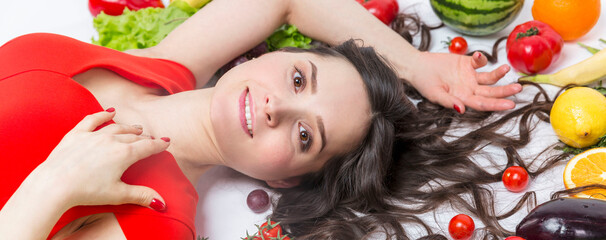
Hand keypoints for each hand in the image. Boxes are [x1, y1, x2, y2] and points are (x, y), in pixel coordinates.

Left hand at [36, 109, 169, 210]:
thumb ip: (142, 195)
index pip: (148, 147)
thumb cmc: (86, 191)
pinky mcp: (76, 134)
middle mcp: (111, 140)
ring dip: (128, 127)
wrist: (54, 184)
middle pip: (133, 137)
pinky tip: (110, 111)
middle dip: (144, 137)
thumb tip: (162, 204)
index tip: (167, 142)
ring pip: (116, 127)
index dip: (159, 144)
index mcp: (124, 154)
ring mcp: (93, 135)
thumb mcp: (118, 195)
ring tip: (136, 128)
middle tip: (151, 139)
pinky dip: (102, 115)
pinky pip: (92, 120)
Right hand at [407, 51, 521, 113]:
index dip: (496, 105)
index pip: (483, 104)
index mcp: (463, 98)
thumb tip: (461, 109)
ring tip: (506, 69)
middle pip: (491, 92)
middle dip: (504, 91)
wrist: (417, 66)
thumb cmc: (423, 82)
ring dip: (499, 74)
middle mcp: (469, 89)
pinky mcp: (468, 63)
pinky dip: (482, 58)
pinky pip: (480, 62)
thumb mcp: (434, 94)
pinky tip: (478, 55)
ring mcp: (470, 76)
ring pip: (490, 78)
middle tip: (517, 89)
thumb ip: (448, 101)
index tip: (510, 105)